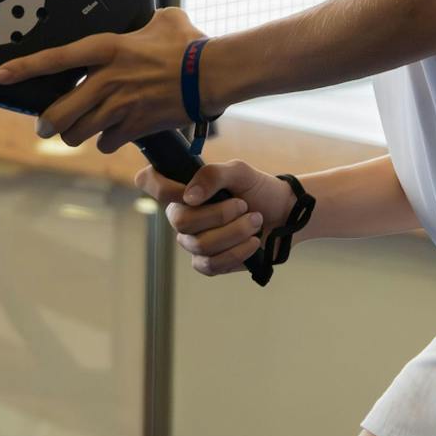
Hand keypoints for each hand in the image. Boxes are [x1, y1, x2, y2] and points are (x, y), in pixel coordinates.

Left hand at [0, 6, 200, 151]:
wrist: (210, 75)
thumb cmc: (188, 43)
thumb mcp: (163, 19)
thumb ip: (144, 21)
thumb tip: (147, 20)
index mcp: (106, 49)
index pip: (54, 60)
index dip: (24, 69)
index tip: (1, 76)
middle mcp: (106, 80)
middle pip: (58, 113)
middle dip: (46, 123)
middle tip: (43, 125)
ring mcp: (118, 107)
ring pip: (78, 133)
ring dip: (74, 135)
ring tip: (76, 132)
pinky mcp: (134, 128)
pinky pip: (106, 143)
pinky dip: (105, 142)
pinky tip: (111, 135)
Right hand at [136, 158, 294, 277]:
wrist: (284, 214)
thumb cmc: (258, 190)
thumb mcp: (239, 171)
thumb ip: (213, 175)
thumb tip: (189, 196)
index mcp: (183, 189)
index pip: (151, 183)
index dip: (162, 186)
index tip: (193, 190)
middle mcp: (182, 216)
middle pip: (181, 221)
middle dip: (219, 215)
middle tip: (244, 206)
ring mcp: (193, 241)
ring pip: (201, 244)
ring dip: (235, 232)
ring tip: (255, 221)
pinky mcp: (209, 263)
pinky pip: (212, 264)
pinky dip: (237, 252)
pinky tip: (253, 242)